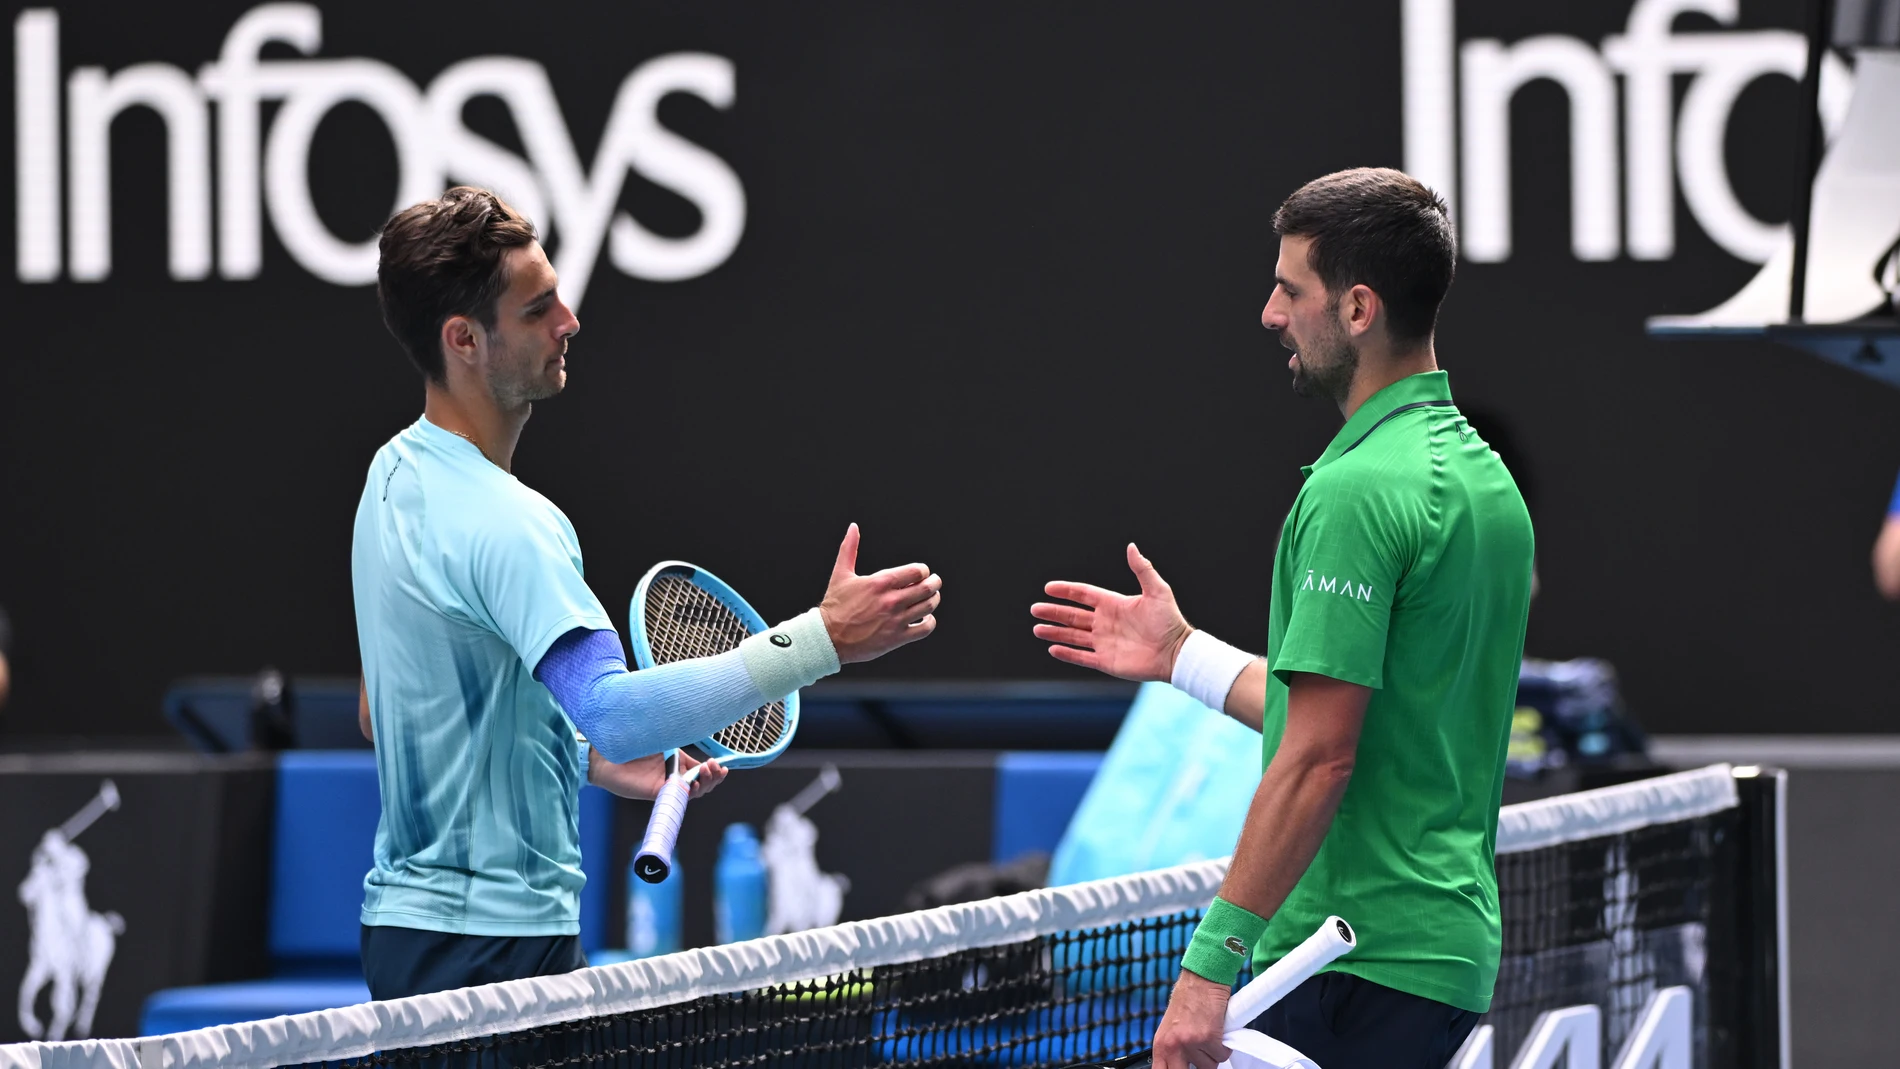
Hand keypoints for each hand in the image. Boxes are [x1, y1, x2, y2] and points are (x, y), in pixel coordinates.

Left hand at [588, 748, 728, 800]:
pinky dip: (690, 792)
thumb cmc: (630, 743)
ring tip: (708, 773)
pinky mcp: (656, 793)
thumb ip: (676, 738)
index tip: (721, 764)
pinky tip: (695, 784)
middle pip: (701, 782)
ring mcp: (666, 785)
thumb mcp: (660, 737)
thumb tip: (697, 732)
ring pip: (694, 792)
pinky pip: (677, 797)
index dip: (713, 769)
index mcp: (676, 761)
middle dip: (714, 777)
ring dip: (706, 784)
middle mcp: (673, 774)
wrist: (605, 755)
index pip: (700, 769)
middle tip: (716, 768)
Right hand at [819, 523, 941, 663]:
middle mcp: (891, 601)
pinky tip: (925, 618)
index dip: (923, 570)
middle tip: (934, 582)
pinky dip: (930, 621)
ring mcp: (896, 620)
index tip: (922, 572)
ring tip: (931, 598)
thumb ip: (849, 548)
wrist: (829, 638)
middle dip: (934, 583)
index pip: (916, 571)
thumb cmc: (835, 606)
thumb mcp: (841, 574)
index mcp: (880, 582)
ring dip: (933, 600)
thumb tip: (853, 527)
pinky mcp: (897, 638)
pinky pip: (925, 629)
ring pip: (928, 606)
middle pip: (927, 588)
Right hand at [1032, 543, 1192, 681]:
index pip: (1083, 595)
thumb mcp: (1157, 591)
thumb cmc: (1169, 621)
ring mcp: (1104, 642)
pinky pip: (1082, 657)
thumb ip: (1142, 569)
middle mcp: (1106, 622)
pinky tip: (1053, 649)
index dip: (1066, 591)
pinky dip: (1067, 654)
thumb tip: (1132, 546)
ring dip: (1055, 632)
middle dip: (1054, 612)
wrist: (1176, 653)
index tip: (1048, 588)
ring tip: (1037, 628)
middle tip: (1035, 609)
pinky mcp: (1106, 661)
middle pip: (1073, 615)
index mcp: (1113, 604)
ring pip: (1073, 636)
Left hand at [1153, 971, 1231, 1068]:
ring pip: (1209, 1065)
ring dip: (1213, 1053)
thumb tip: (1182, 1065)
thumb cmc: (1188, 1000)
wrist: (1201, 979)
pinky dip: (1224, 1046)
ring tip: (1209, 1034)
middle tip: (1202, 1056)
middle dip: (1198, 1066)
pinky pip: (1222, 1054)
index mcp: (1161, 1044)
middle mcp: (1173, 1046)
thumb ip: (1174, 1049)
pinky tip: (1218, 1030)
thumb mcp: (1172, 1028)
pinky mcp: (1209, 1038)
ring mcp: (1190, 1043)